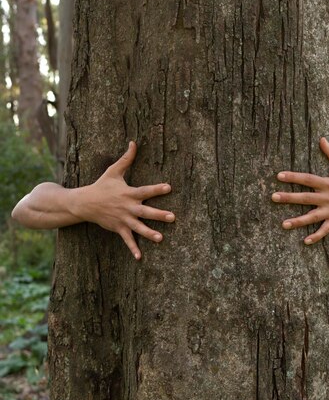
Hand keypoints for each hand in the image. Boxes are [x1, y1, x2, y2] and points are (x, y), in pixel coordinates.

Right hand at [78, 142, 174, 259]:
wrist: (84, 203)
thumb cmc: (102, 185)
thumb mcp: (113, 171)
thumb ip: (127, 158)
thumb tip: (134, 142)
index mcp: (129, 193)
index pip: (145, 190)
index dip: (157, 188)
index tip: (169, 187)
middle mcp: (127, 207)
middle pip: (146, 211)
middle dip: (159, 214)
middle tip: (172, 217)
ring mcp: (123, 219)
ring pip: (138, 228)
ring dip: (149, 233)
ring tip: (161, 238)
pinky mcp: (118, 228)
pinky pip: (127, 240)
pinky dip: (132, 248)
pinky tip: (140, 257)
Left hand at [271, 138, 328, 243]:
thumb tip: (322, 139)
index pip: (308, 179)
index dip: (293, 177)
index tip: (279, 175)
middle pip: (306, 198)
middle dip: (289, 198)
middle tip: (273, 197)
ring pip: (313, 217)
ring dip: (298, 221)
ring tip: (283, 224)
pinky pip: (326, 230)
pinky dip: (316, 236)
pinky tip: (305, 241)